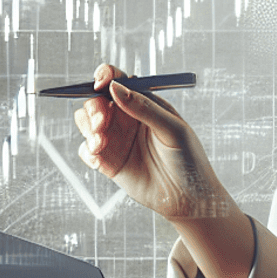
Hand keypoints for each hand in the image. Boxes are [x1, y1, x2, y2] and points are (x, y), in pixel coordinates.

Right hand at [74, 63, 229, 221]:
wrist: (189, 200)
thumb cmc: (190, 161)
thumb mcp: (172, 130)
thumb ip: (145, 109)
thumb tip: (116, 88)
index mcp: (146, 104)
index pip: (120, 82)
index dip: (106, 77)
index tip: (101, 83)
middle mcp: (128, 119)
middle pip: (96, 101)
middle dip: (93, 108)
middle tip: (101, 122)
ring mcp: (117, 140)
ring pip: (86, 123)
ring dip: (88, 130)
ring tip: (102, 144)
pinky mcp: (109, 162)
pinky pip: (86, 151)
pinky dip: (88, 153)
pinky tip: (100, 162)